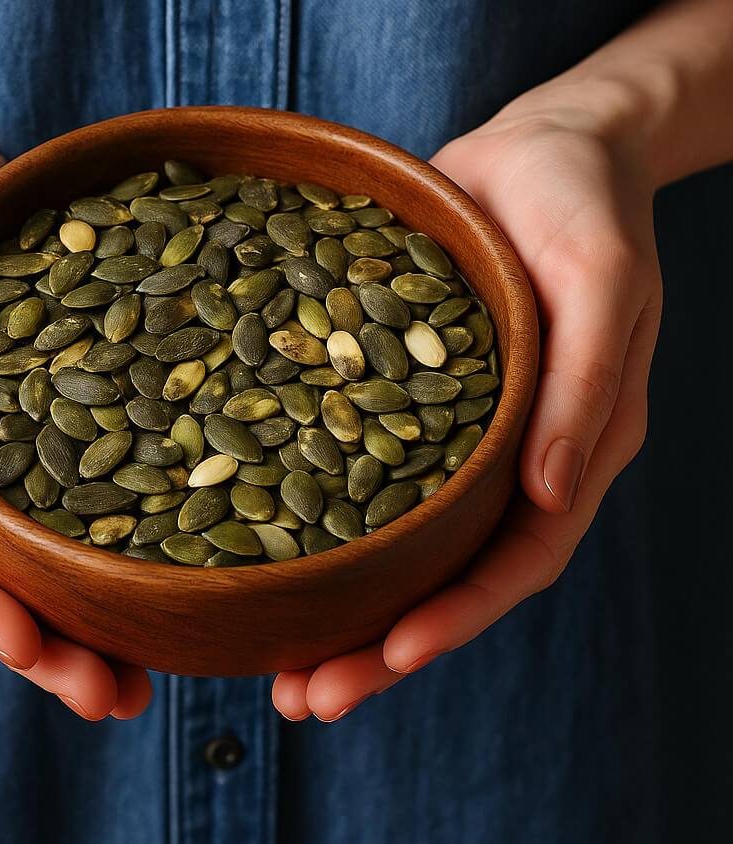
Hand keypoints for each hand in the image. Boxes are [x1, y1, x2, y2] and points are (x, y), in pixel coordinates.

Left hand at [272, 86, 662, 720]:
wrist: (540, 144)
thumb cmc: (583, 204)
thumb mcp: (599, 280)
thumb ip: (582, 384)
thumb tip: (547, 495)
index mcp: (565, 447)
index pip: (515, 561)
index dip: (457, 616)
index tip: (388, 658)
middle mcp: (502, 453)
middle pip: (442, 572)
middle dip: (377, 641)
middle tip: (303, 698)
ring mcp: (444, 426)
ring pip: (391, 534)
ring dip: (337, 599)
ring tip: (266, 655)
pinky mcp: (392, 385)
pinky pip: (351, 457)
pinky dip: (307, 505)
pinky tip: (243, 532)